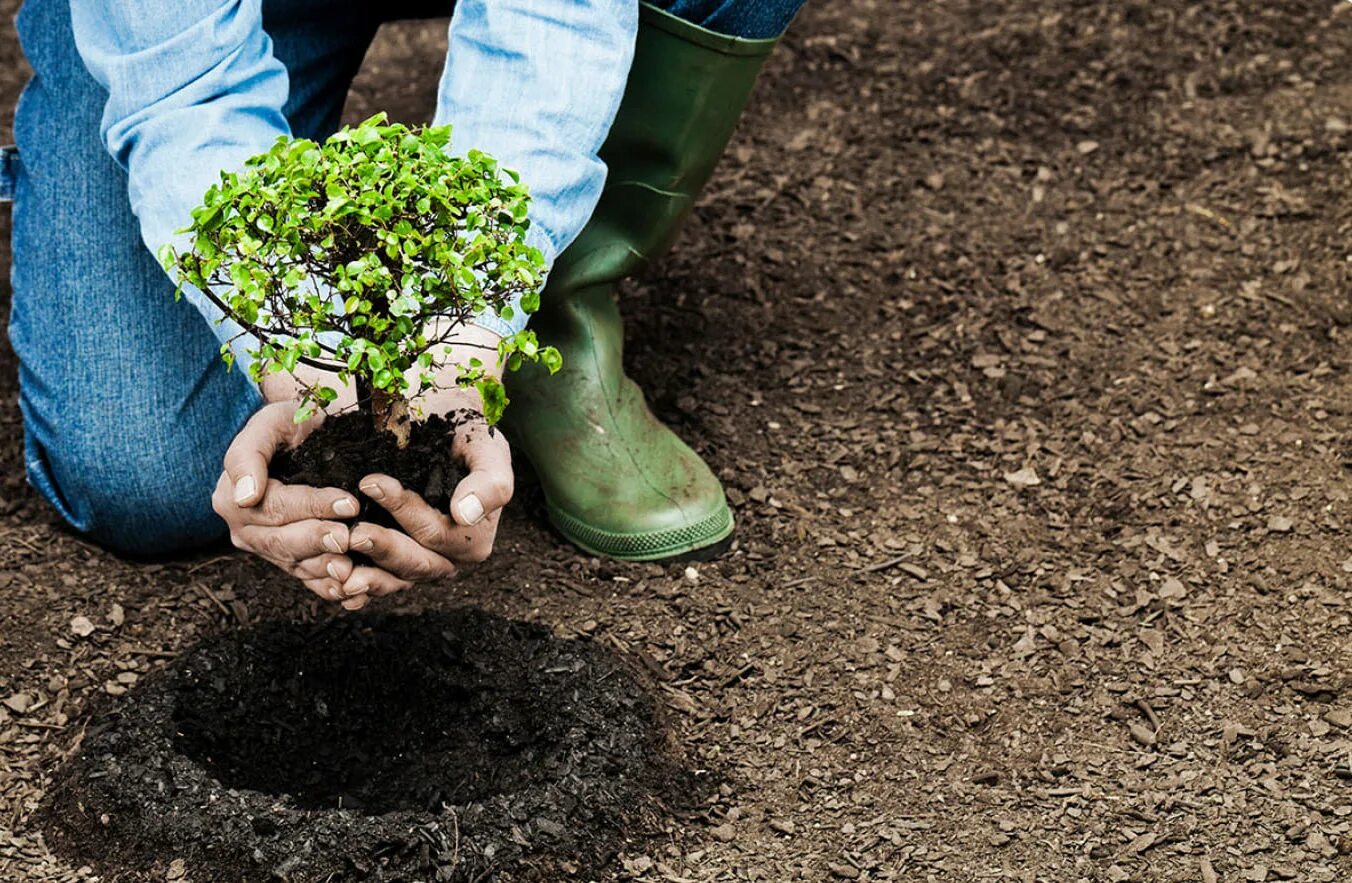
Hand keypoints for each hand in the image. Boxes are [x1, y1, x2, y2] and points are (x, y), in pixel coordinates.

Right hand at [215, 400, 359, 602]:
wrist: (307, 438)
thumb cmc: (289, 425)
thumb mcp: (269, 423)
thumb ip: (248, 454)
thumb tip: (244, 496)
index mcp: (233, 499)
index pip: (275, 508)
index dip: (312, 506)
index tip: (348, 502)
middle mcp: (247, 530)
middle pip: (283, 543)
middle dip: (318, 541)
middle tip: (350, 536)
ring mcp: (269, 550)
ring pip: (296, 565)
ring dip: (324, 570)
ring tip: (351, 569)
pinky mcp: (291, 561)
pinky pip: (308, 580)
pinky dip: (329, 589)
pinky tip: (352, 594)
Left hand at [335, 388, 513, 609]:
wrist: (443, 429)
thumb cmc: (467, 435)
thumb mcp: (488, 449)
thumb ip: (489, 482)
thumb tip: (466, 514)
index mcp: (474, 538)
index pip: (437, 533)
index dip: (405, 512)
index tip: (371, 482)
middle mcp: (448, 557)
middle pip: (416, 563)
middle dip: (383, 548)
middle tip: (352, 534)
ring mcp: (420, 562)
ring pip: (395, 579)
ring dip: (367, 577)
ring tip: (337, 568)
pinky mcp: (395, 561)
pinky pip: (378, 581)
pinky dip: (359, 587)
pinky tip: (335, 586)